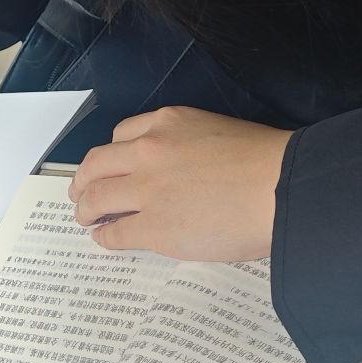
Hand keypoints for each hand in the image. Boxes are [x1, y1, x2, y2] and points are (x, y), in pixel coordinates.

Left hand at [69, 107, 291, 262]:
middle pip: (97, 164)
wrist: (281, 189)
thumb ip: (189, 146)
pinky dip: (104, 236)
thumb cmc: (267, 163)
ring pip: (97, 196)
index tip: (110, 166)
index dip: (113, 155)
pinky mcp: (154, 227)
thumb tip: (181, 173)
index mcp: (168, 123)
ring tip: (85, 217)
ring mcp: (147, 190)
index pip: (123, 134)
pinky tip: (104, 239)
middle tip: (80, 192)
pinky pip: (115, 232)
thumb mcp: (218, 132)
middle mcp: (149, 150)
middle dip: (84, 180)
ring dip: (85, 208)